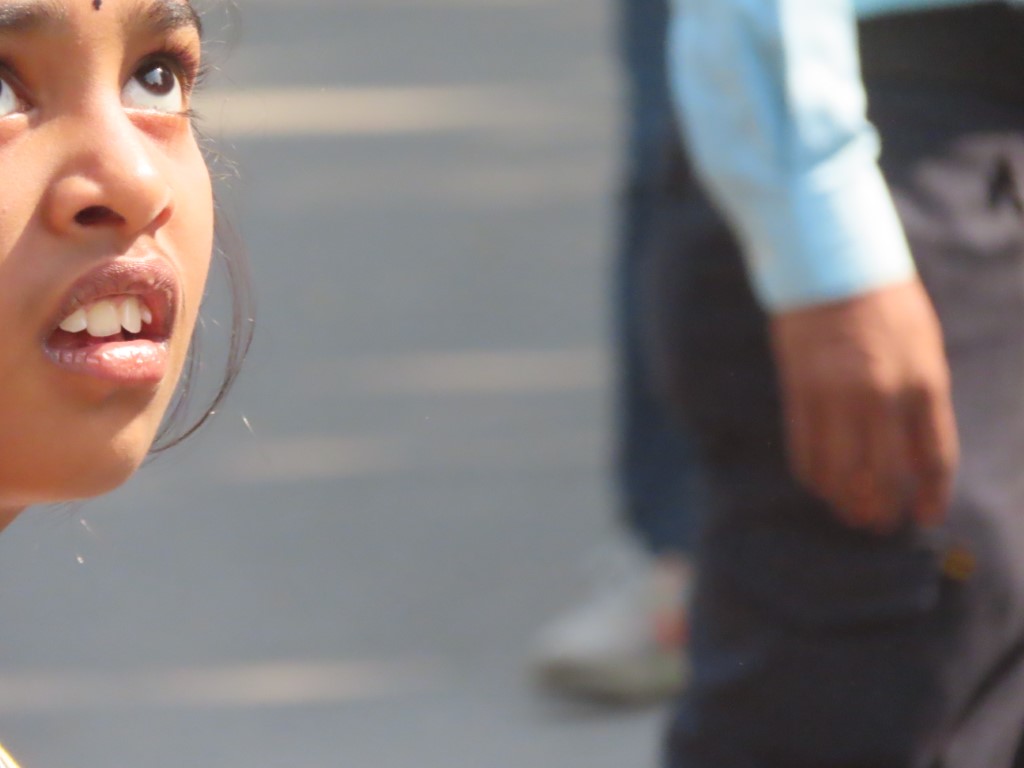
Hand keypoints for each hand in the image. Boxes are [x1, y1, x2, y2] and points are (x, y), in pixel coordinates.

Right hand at [770, 279, 957, 532]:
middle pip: (884, 474)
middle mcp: (882, 393)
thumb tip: (913, 454)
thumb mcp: (923, 344)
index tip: (925, 517)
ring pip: (841, 469)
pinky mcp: (799, 389)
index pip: (934, 456)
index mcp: (924, 380)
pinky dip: (812, 475)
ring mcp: (837, 394)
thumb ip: (922, 398)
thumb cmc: (884, 300)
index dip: (930, 495)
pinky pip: (805, 447)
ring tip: (848, 513)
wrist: (830, 259)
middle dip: (883, 509)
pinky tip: (819, 486)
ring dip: (845, 500)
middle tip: (879, 525)